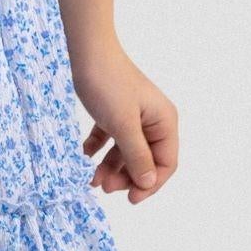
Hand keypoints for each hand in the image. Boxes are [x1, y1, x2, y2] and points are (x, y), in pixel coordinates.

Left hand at [71, 45, 178, 202]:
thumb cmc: (108, 84)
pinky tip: (84, 157)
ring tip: (92, 179)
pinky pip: (109, 139)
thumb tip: (149, 182)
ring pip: (125, 152)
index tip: (130, 198)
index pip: (166, 163)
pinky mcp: (112, 112)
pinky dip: (98, 151)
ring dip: (111, 168)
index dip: (150, 184)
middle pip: (145, 160)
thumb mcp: (123, 125)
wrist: (86, 52)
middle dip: (127, 177)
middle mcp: (152, 121)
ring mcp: (132, 116)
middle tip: (106, 188)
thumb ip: (137, 156)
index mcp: (164, 122)